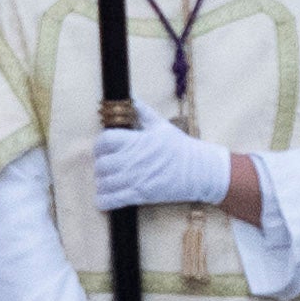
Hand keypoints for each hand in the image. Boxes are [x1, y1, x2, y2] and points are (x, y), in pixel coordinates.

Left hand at [93, 120, 231, 217]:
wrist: (199, 171)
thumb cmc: (180, 147)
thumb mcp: (161, 125)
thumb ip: (143, 112)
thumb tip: (131, 99)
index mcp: (137, 140)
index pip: (105, 141)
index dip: (100, 145)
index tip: (103, 149)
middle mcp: (133, 160)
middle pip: (102, 164)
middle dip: (100, 166)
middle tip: (105, 167)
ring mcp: (136, 179)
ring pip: (104, 183)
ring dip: (102, 183)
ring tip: (106, 182)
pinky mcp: (141, 195)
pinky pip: (113, 200)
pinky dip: (104, 201)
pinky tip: (105, 198)